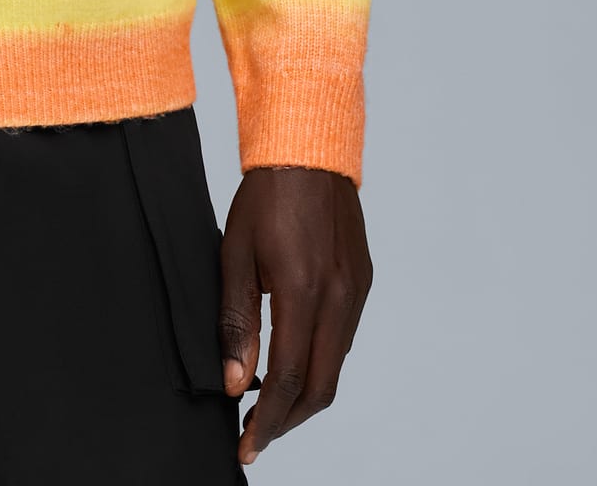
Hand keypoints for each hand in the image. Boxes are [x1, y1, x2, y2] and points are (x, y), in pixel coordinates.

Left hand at [219, 165, 371, 464]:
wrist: (307, 150)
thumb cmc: (264, 196)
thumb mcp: (235, 255)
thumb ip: (236, 321)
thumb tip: (234, 381)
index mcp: (304, 291)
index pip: (286, 379)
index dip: (265, 421)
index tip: (246, 446)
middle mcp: (339, 298)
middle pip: (319, 387)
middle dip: (287, 420)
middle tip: (255, 435)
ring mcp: (356, 291)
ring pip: (335, 367)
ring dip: (303, 394)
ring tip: (267, 404)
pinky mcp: (362, 282)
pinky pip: (344, 339)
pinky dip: (319, 362)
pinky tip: (292, 360)